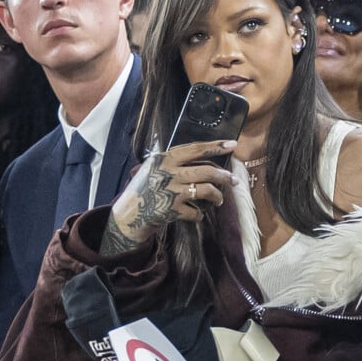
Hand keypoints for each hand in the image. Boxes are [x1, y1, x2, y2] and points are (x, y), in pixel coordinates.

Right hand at [103, 140, 237, 252]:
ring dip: (217, 196)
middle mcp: (168, 172)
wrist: (127, 215)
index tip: (232, 145)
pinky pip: (196, 212)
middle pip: (206, 170)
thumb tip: (204, 158)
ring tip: (220, 200)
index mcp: (164, 158)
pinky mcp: (172, 209)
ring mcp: (171, 191)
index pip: (195, 149)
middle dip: (224, 176)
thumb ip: (173, 162)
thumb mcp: (153, 168)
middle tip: (234, 181)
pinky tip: (197, 214)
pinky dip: (199, 215)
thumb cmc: (144, 191)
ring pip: (206, 189)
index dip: (215, 147)